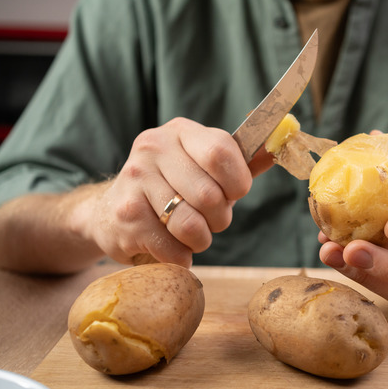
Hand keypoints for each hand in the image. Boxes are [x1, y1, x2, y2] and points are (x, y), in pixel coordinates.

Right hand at [79, 117, 272, 266]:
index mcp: (180, 132)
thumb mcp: (203, 167)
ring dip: (200, 240)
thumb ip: (240, 162)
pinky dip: (179, 256)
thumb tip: (276, 148)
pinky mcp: (125, 216)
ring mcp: (135, 180)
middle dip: (220, 218)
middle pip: (210, 196)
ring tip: (190, 234)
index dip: (237, 182)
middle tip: (210, 219)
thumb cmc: (171, 188)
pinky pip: (172, 249)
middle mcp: (153, 148)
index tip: (235, 193)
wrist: (110, 212)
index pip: (220, 152)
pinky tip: (169, 245)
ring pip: (191, 226)